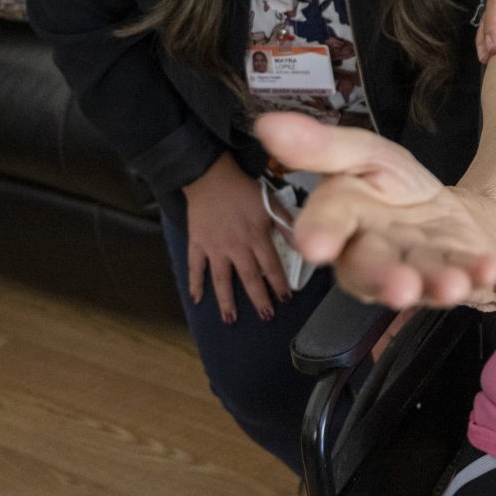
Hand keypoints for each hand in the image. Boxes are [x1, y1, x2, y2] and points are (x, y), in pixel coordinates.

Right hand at [182, 153, 289, 323]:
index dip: (279, 284)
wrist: (210, 176)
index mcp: (256, 236)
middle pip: (249, 278)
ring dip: (226, 301)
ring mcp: (214, 247)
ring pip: (221, 280)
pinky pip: (195, 267)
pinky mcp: (197, 244)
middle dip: (258, 300)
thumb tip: (302, 244)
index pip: (271, 266)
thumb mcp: (271, 203)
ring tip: (231, 319)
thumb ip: (286, 225)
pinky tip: (196, 300)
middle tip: (266, 316)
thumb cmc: (243, 189)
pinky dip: (194, 284)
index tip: (286, 299)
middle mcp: (235, 246)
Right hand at [254, 113, 495, 309]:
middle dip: (383, 278)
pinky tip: (488, 270)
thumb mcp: (367, 155)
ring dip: (433, 284)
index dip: (321, 233)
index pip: (328, 224)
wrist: (455, 214)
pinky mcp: (454, 277)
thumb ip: (324, 146)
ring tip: (451, 284)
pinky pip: (464, 280)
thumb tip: (266, 124)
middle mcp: (374, 254)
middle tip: (399, 286)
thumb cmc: (399, 189)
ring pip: (417, 281)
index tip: (315, 245)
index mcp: (346, 220)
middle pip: (371, 267)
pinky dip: (477, 275)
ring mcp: (415, 271)